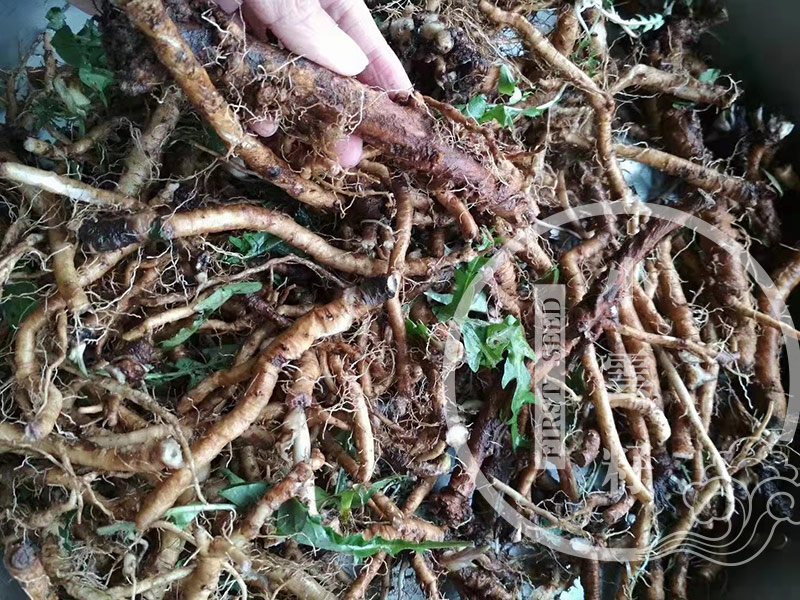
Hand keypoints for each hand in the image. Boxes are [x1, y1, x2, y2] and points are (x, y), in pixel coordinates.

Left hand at [214, 0, 411, 166]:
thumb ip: (310, 25)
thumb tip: (352, 67)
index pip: (365, 41)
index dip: (385, 78)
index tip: (402, 114)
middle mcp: (295, 8)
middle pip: (326, 65)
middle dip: (338, 110)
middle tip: (349, 153)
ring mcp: (257, 17)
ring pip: (283, 73)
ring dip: (292, 110)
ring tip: (302, 143)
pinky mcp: (220, 29)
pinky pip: (242, 69)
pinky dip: (250, 95)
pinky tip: (257, 120)